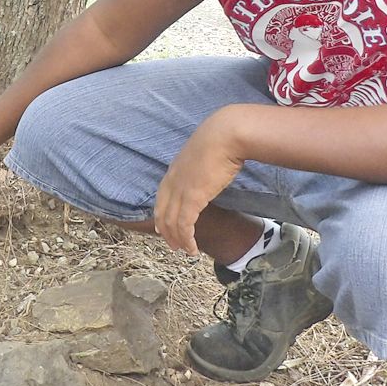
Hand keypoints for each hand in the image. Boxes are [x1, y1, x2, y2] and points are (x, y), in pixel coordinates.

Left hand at [153, 110, 245, 253]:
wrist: (225, 134)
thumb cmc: (221, 139)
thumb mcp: (204, 153)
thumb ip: (201, 165)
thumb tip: (210, 170)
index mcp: (174, 169)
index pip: (161, 197)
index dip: (161, 214)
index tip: (161, 227)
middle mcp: (172, 181)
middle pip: (162, 213)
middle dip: (167, 232)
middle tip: (174, 245)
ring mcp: (180, 189)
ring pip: (172, 223)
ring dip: (178, 240)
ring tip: (186, 251)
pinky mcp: (192, 198)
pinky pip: (184, 225)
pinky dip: (186, 239)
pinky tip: (192, 248)